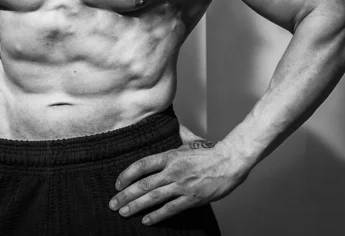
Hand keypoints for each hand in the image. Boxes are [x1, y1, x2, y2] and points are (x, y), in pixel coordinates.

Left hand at [109, 138, 250, 225]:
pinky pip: (170, 209)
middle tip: (113, 204)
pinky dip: (157, 216)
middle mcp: (173, 171)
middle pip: (143, 185)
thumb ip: (178, 134)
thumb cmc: (211, 151)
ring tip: (124, 212)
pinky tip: (146, 220)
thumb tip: (173, 124)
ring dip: (136, 207)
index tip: (117, 184)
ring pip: (153, 198)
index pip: (142, 165)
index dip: (126, 175)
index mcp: (170, 156)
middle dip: (125, 196)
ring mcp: (181, 186)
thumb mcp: (190, 140)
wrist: (231, 161)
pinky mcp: (191, 198)